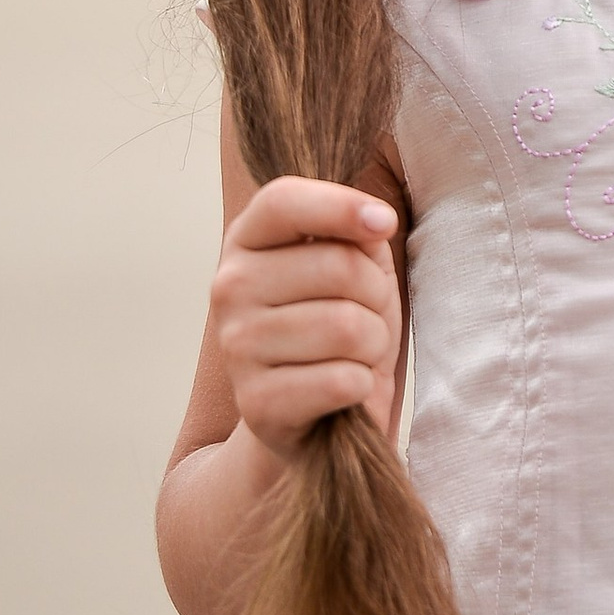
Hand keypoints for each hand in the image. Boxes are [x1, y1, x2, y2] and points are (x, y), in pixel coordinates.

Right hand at [207, 175, 402, 463]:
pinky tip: (344, 388)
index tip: (385, 224)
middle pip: (339, 267)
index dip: (342, 206)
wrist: (314, 413)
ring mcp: (236, 346)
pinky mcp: (257, 403)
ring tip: (355, 353)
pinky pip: (343, 381)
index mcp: (246, 241)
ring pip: (348, 327)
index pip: (283, 201)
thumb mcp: (352, 263)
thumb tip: (375, 222)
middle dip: (377, 295)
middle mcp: (229, 288)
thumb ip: (355, 232)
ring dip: (374, 345)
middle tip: (367, 315)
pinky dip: (362, 385)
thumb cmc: (337, 323)